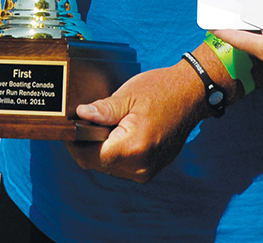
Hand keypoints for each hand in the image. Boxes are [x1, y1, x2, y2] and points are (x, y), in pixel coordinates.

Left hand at [66, 61, 206, 182]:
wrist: (192, 95)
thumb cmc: (161, 90)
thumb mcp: (128, 95)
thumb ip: (102, 110)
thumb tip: (80, 115)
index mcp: (132, 148)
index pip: (89, 157)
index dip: (75, 143)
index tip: (70, 128)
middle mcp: (140, 166)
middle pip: (98, 163)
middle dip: (89, 144)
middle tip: (88, 121)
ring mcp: (147, 171)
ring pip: (110, 166)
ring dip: (103, 148)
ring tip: (108, 124)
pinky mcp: (151, 169)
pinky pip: (123, 166)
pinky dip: (117, 151)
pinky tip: (120, 132)